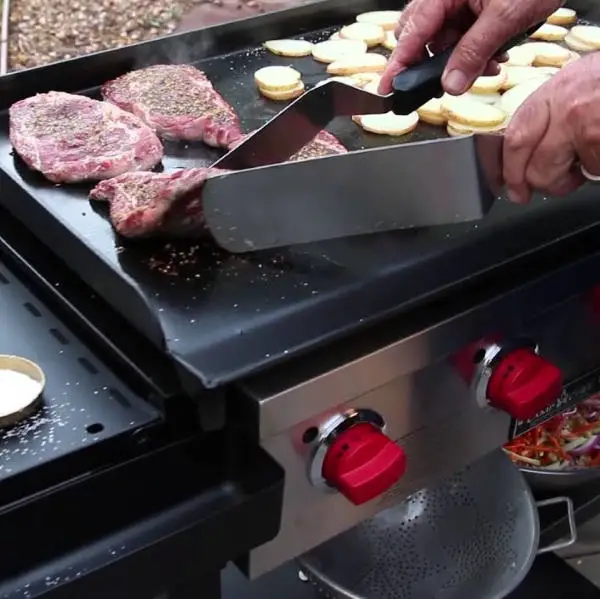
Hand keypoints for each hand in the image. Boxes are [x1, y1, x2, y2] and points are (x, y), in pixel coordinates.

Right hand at [379, 0, 561, 94]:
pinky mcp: (471, 5)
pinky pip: (461, 34)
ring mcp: (457, 1)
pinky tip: (493, 54)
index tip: (387, 89)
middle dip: (435, 64)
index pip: (411, 35)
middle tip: (452, 80)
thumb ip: (474, 53)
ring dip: (460, 60)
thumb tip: (451, 84)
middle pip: (421, 37)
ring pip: (443, 40)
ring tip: (489, 65)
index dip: (398, 66)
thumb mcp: (504, 17)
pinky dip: (474, 49)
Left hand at [503, 53, 599, 203]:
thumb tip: (530, 153)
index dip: (509, 170)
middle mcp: (567, 109)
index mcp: (554, 92)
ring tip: (591, 159)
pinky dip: (598, 170)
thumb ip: (552, 113)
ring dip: (576, 178)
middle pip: (535, 168)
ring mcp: (589, 128)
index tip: (511, 188)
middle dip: (543, 184)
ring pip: (563, 177)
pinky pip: (594, 172)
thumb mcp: (578, 83)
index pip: (516, 138)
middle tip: (555, 183)